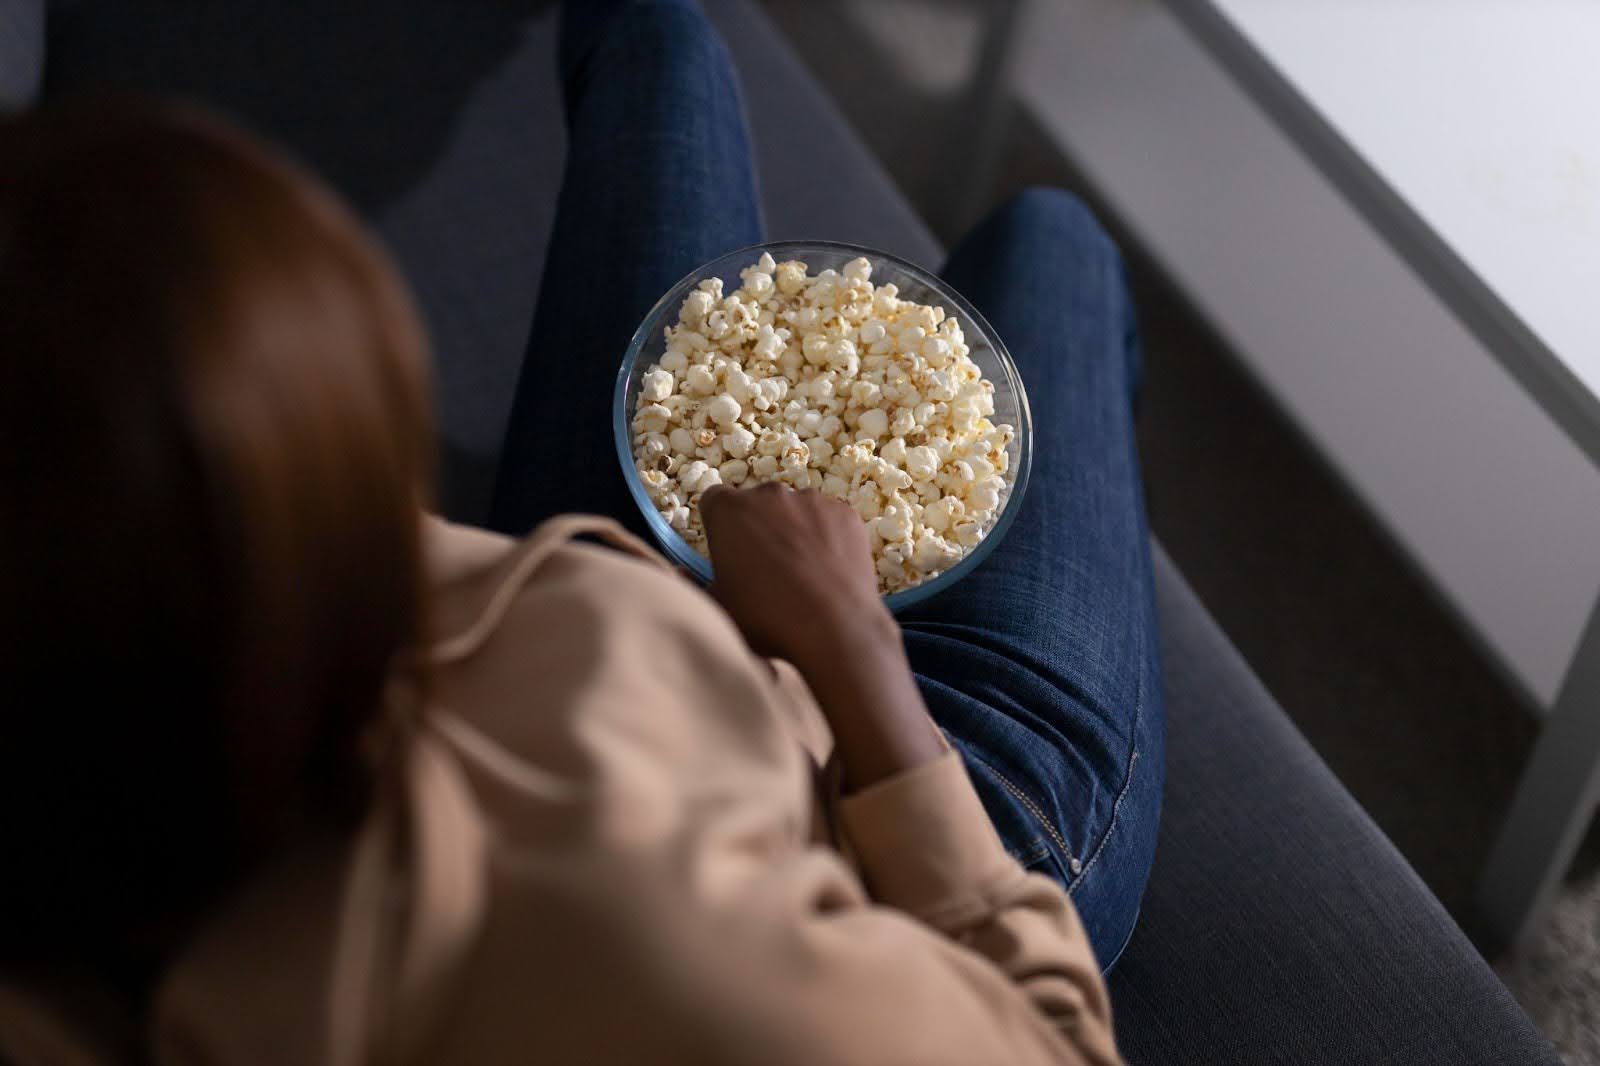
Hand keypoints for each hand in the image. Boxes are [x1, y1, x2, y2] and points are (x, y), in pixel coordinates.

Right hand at [700, 483, 941, 790]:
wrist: (835, 628)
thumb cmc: (766, 620)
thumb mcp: (718, 609)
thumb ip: (695, 584)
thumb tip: (683, 573)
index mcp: (728, 510)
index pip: (714, 502)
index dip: (719, 527)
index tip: (729, 552)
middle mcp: (769, 494)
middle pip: (756, 503)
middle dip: (758, 526)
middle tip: (767, 568)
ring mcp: (812, 500)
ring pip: (795, 510)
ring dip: (794, 531)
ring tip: (803, 573)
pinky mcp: (846, 512)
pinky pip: (829, 520)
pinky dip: (827, 537)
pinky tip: (829, 570)